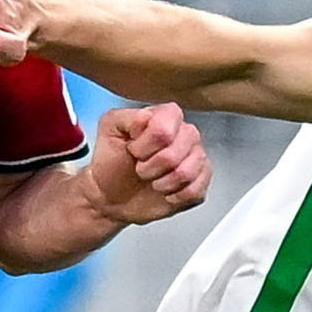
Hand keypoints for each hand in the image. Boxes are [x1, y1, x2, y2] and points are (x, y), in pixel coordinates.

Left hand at [87, 103, 209, 224]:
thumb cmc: (112, 163)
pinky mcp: (200, 181)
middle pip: (176, 152)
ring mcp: (196, 157)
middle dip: (152, 167)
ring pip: (187, 172)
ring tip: (152, 181)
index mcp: (165, 116)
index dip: (146, 145)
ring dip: (162, 183)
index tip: (134, 151)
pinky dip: (175, 196)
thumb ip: (126, 117)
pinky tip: (165, 192)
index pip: (165, 128)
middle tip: (141, 168)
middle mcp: (185, 133)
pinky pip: (196, 190)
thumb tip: (146, 117)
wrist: (112, 196)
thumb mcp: (110, 130)